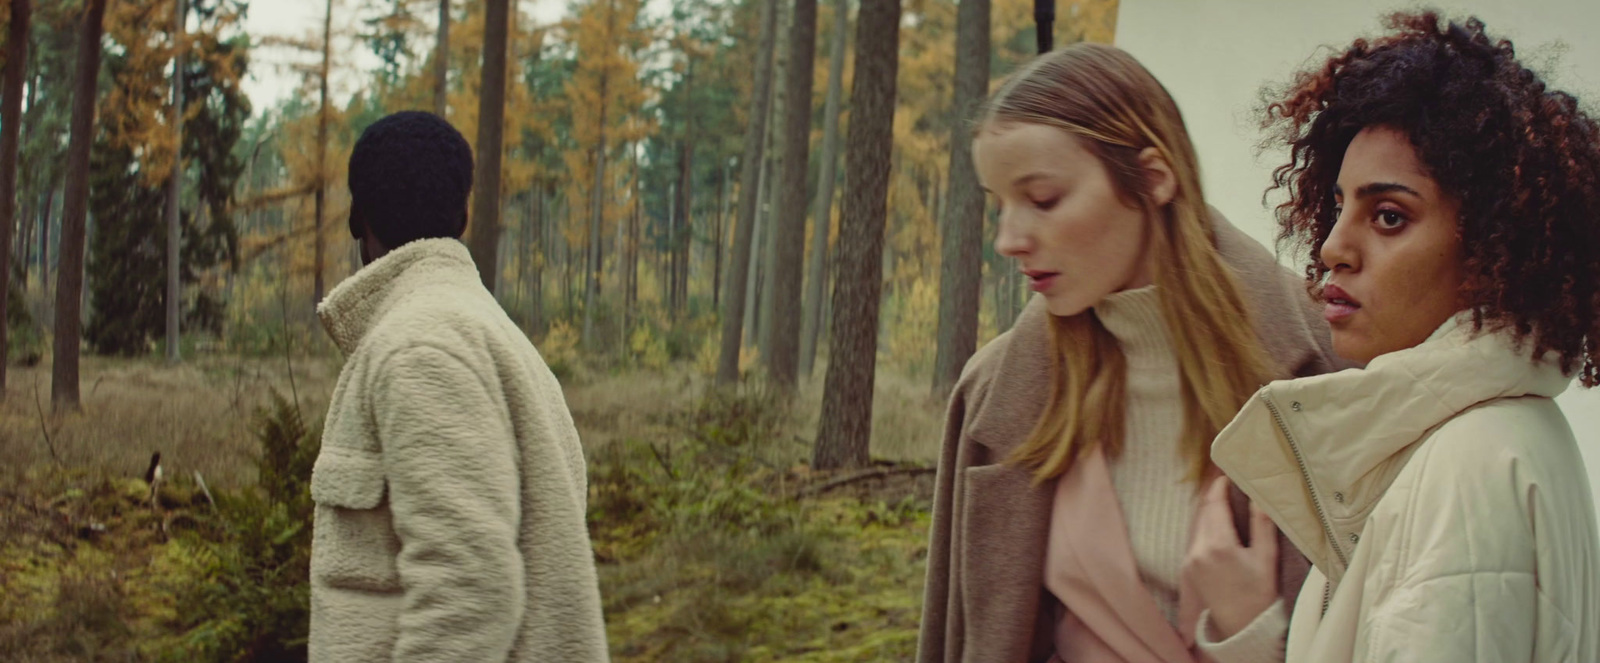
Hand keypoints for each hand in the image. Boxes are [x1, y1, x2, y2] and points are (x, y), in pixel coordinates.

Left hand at [1182, 476, 1278, 639]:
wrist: (1241, 627)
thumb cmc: (1259, 593)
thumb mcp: (1266, 557)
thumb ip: (1262, 524)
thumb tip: (1259, 494)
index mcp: (1218, 545)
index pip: (1213, 504)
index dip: (1219, 486)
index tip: (1228, 475)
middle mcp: (1198, 550)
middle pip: (1203, 512)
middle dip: (1215, 497)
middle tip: (1230, 485)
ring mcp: (1189, 560)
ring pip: (1197, 525)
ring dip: (1209, 512)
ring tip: (1226, 503)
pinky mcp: (1187, 568)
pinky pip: (1195, 539)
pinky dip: (1205, 528)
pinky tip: (1218, 527)